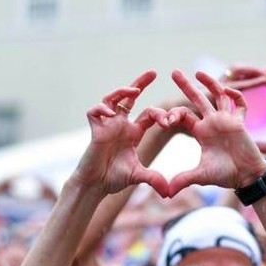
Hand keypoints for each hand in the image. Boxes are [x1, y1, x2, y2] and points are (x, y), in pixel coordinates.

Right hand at [74, 71, 169, 196]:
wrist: (95, 185)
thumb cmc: (115, 178)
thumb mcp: (139, 176)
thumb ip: (155, 179)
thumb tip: (170, 193)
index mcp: (134, 131)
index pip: (150, 113)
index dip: (161, 114)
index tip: (170, 121)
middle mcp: (121, 124)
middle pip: (129, 98)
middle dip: (140, 84)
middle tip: (153, 72)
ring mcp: (107, 125)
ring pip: (112, 100)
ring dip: (122, 92)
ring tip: (134, 90)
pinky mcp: (94, 129)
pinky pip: (94, 112)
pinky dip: (102, 109)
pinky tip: (111, 112)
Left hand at [161, 70, 265, 195]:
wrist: (247, 177)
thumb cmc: (226, 175)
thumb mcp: (200, 176)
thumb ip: (183, 180)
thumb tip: (165, 193)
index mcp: (201, 132)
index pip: (184, 115)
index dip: (173, 114)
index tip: (164, 120)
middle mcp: (213, 123)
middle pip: (197, 99)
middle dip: (186, 86)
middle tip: (174, 72)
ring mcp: (227, 121)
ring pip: (218, 96)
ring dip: (210, 83)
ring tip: (198, 72)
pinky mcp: (241, 123)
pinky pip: (240, 105)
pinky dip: (235, 96)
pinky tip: (227, 89)